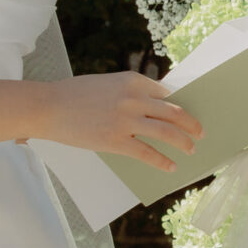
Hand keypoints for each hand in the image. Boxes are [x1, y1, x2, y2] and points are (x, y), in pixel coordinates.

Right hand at [37, 71, 202, 171]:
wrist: (47, 106)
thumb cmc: (73, 95)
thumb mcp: (106, 84)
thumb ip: (129, 92)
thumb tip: (153, 106)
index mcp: (133, 80)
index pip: (166, 92)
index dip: (179, 105)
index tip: (187, 114)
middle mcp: (134, 98)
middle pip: (174, 112)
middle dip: (191, 124)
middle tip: (200, 132)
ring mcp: (126, 120)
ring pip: (167, 132)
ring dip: (183, 142)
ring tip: (191, 149)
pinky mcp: (116, 140)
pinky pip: (147, 153)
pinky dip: (163, 161)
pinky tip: (171, 166)